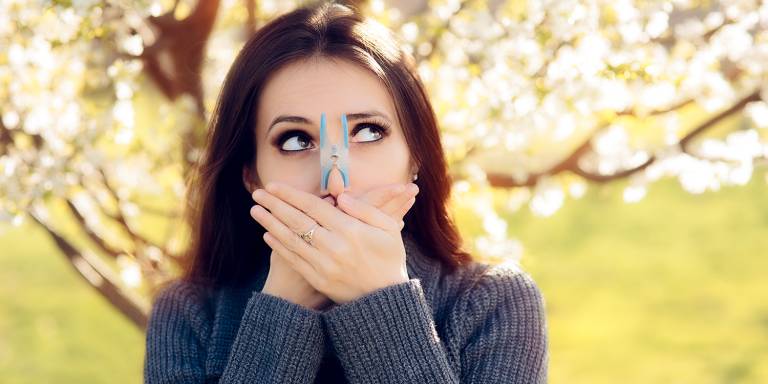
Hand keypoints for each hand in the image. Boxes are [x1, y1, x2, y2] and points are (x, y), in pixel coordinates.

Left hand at [254, 183, 418, 307]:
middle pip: (298, 221)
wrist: (387, 298)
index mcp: (351, 230)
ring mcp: (324, 265)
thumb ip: (365, 209)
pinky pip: (294, 259)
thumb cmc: (390, 258)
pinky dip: (279, 246)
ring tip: (255, 210)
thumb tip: (340, 196)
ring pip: (291, 239)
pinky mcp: (319, 280)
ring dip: (270, 223)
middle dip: (275, 205)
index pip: (314, 206)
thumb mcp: (388, 229)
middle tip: (258, 193)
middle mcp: (334, 247)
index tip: (274, 185)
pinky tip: (268, 234)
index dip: (292, 195)